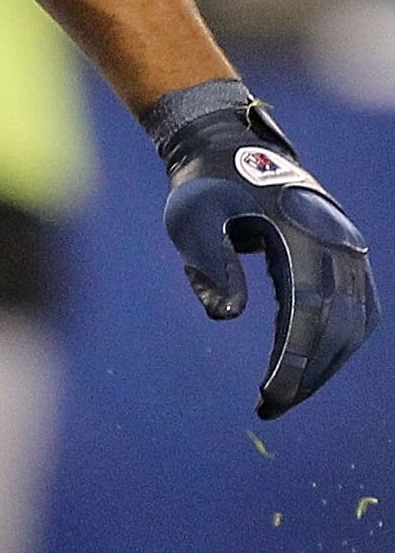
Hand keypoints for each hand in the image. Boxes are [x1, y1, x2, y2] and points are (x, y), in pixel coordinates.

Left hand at [153, 87, 377, 417]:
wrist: (229, 144)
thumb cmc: (205, 185)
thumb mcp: (192, 220)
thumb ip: (210, 266)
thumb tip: (226, 317)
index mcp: (300, 233)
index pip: (306, 313)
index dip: (291, 362)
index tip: (268, 400)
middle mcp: (335, 241)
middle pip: (338, 326)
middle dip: (308, 374)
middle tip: (271, 408)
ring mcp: (347, 245)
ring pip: (355, 321)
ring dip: (327, 364)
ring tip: (288, 395)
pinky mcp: (346, 251)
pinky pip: (360, 307)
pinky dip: (343, 341)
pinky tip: (313, 367)